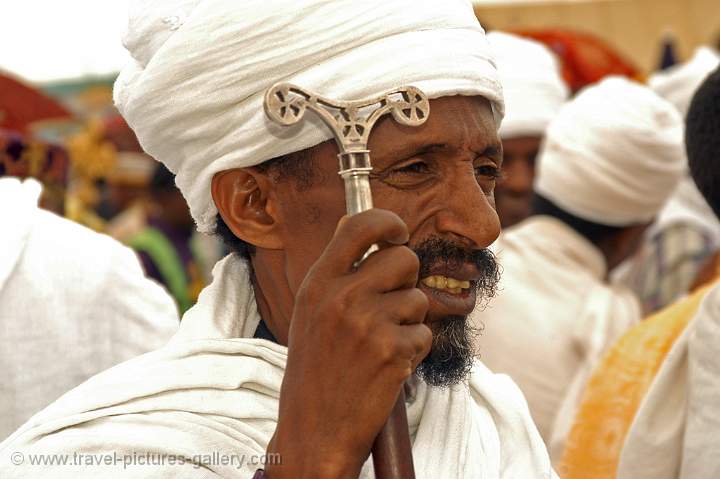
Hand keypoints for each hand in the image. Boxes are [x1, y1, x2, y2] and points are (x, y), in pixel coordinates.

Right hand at [266, 209, 430, 478]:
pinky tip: (389, 365)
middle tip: (391, 305)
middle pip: (404, 258)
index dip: (387, 222)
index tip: (397, 233)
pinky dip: (414, 350)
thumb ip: (337, 272)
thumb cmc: (316, 368)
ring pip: (418, 298)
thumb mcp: (311, 311)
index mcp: (318, 283)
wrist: (315, 428)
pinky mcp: (393, 352)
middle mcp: (342, 297)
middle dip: (407, 279)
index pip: (360, 225)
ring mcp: (368, 324)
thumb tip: (362, 227)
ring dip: (409, 320)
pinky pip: (424, 333)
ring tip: (382, 343)